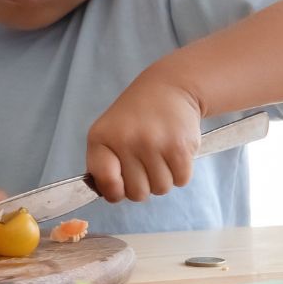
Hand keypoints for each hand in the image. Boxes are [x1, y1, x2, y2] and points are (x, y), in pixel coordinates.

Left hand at [84, 74, 204, 203]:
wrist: (168, 88)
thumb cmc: (135, 117)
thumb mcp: (109, 133)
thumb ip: (104, 165)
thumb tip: (111, 195)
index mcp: (101, 139)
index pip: (106, 183)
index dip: (115, 190)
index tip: (120, 183)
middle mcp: (125, 141)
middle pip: (137, 194)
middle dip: (143, 184)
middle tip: (145, 162)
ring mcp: (152, 143)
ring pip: (161, 189)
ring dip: (163, 177)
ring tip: (160, 153)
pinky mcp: (179, 147)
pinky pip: (181, 180)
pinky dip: (180, 171)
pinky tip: (174, 150)